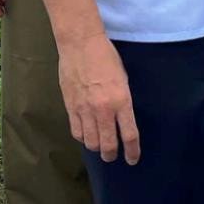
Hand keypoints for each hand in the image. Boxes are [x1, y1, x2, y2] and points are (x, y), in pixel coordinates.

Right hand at [58, 33, 139, 163]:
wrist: (81, 44)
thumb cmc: (106, 57)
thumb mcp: (123, 79)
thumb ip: (123, 102)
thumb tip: (122, 119)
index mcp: (121, 101)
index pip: (129, 135)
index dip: (132, 151)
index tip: (132, 159)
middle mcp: (103, 109)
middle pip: (108, 144)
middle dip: (112, 155)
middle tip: (113, 156)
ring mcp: (84, 110)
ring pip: (91, 142)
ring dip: (97, 148)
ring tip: (99, 146)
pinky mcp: (70, 107)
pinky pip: (76, 132)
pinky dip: (83, 138)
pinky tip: (86, 135)